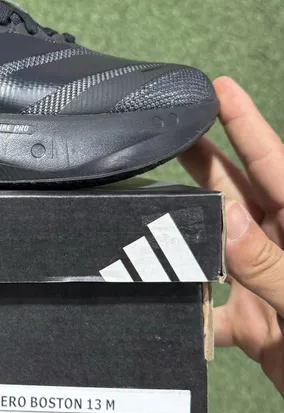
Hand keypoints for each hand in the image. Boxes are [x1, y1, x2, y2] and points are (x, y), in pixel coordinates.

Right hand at [180, 77, 283, 395]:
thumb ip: (268, 262)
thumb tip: (221, 216)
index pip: (273, 164)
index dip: (245, 123)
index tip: (218, 87)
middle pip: (236, 197)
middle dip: (201, 165)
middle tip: (164, 134)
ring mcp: (268, 285)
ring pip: (214, 252)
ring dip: (183, 244)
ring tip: (143, 219)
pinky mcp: (255, 325)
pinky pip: (211, 312)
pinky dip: (191, 316)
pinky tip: (170, 315)